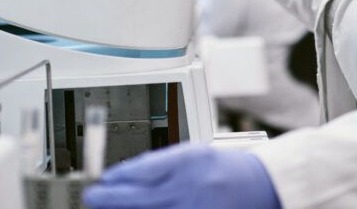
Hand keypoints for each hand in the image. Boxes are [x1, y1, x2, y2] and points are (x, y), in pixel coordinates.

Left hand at [83, 144, 280, 208]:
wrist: (263, 184)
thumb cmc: (226, 168)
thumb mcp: (193, 154)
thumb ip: (160, 164)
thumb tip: (125, 175)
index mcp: (191, 161)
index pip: (145, 170)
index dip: (118, 177)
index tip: (101, 180)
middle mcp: (194, 186)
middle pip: (142, 197)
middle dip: (112, 199)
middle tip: (93, 197)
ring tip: (107, 208)